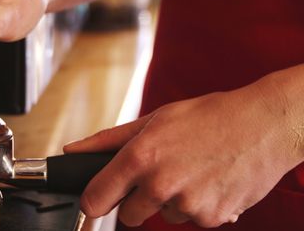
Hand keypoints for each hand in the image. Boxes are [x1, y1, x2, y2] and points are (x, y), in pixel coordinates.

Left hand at [64, 72, 303, 226]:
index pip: (96, 200)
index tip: (95, 201)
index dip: (93, 202)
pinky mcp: (211, 218)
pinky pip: (191, 219)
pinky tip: (207, 181)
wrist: (263, 125)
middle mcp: (160, 185)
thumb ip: (107, 140)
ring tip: (190, 171)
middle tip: (157, 176)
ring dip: (170, 200)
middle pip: (128, 216)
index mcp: (140, 158)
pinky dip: (196, 205)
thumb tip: (73, 150)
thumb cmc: (208, 117)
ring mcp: (187, 204)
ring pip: (163, 215)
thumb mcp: (153, 119)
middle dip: (136, 201)